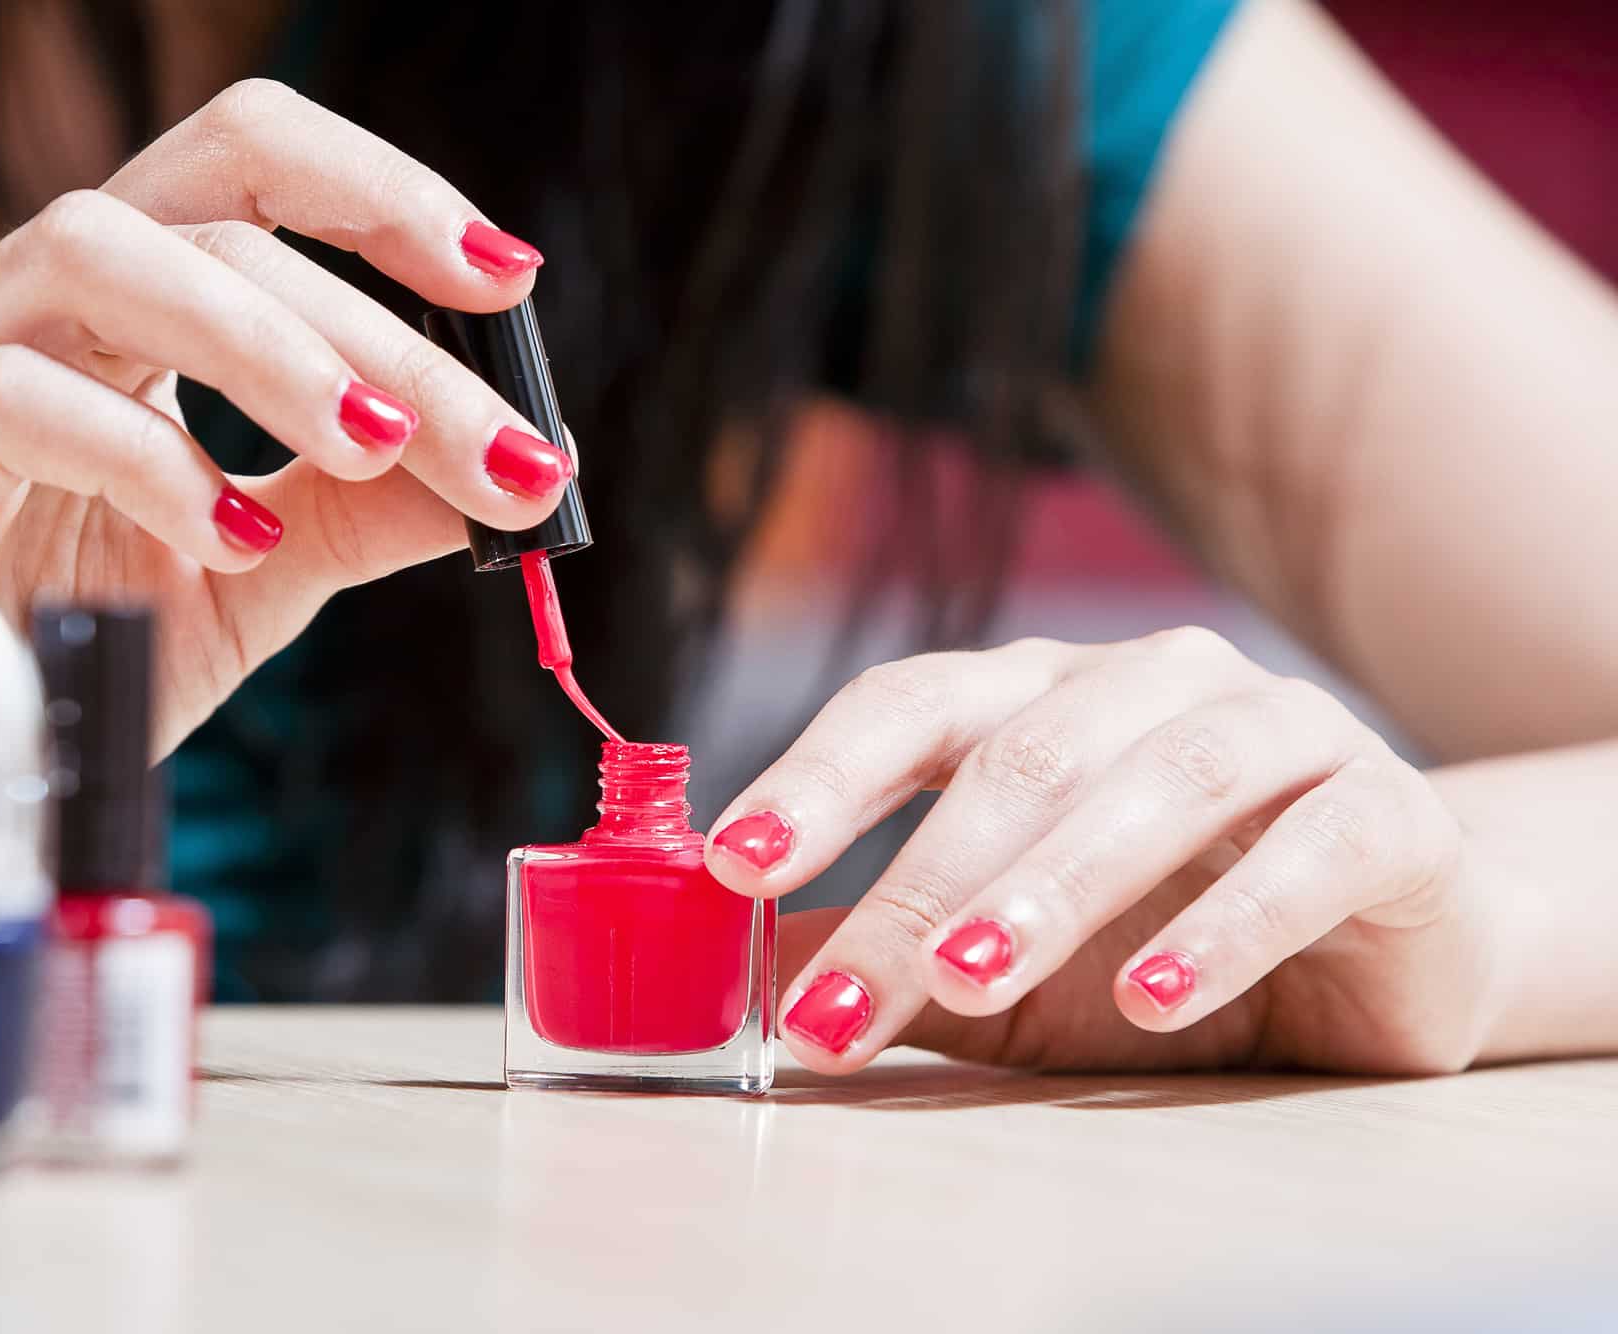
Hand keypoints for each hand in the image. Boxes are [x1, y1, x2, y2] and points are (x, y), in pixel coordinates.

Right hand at [0, 81, 570, 927]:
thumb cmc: (71, 650)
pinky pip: (19, 404)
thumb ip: (369, 510)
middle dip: (381, 326)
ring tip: (371, 449)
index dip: (383, 195)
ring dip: (268, 347)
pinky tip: (231, 538)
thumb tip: (528, 468)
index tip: (506, 280)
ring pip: (105, 253)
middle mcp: (34, 297)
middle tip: (497, 446)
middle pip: (215, 216)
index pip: (251, 171)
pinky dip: (150, 460)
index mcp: (125, 305)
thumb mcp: (258, 574)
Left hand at [703, 629, 1497, 1075]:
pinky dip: (1228, 925)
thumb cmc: (1164, 946)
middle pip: (1015, 760)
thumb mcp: (1010, 970)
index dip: (817, 779)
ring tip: (973, 978)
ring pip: (1155, 783)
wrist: (1386, 959)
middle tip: (840, 1002)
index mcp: (1039, 696)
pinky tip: (1157, 997)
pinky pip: (1310, 850)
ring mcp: (1276, 728)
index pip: (909, 706)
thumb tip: (763, 983)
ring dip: (1053, 888)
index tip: (735, 866)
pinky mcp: (1392, 810)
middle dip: (917, 887)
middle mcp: (1148, 684)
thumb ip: (897, 957)